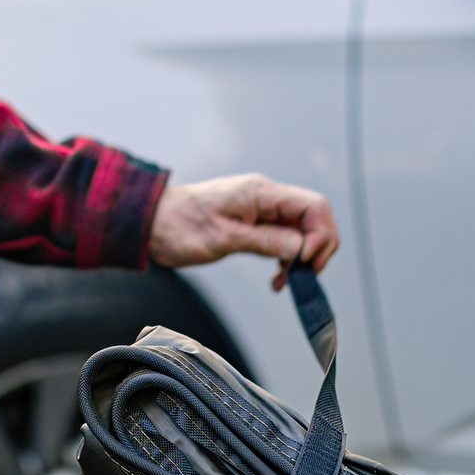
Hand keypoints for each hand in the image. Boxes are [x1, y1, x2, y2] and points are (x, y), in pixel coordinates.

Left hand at [149, 173, 339, 290]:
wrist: (153, 222)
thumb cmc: (181, 225)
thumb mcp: (223, 238)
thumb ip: (264, 241)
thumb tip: (300, 248)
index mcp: (261, 193)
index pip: (314, 206)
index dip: (320, 235)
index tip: (305, 262)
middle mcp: (266, 197)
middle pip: (314, 217)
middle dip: (317, 247)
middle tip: (303, 275)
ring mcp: (262, 209)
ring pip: (302, 230)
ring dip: (302, 257)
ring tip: (285, 281)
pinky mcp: (255, 223)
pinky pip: (284, 238)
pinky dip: (287, 258)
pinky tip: (277, 278)